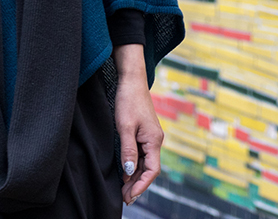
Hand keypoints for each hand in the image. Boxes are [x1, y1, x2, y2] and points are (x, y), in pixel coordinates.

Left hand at [113, 44, 162, 204]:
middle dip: (137, 185)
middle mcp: (155, 140)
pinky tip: (124, 173)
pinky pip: (141, 155)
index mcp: (154, 140)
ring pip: (145, 163)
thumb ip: (128, 150)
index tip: (130, 196)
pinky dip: (134, 166)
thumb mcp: (125, 127)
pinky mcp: (144, 134)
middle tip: (124, 198)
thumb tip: (129, 171)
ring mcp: (150, 137)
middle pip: (149, 169)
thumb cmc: (128, 101)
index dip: (142, 185)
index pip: (152, 170)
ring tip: (122, 190)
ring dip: (135, 177)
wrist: (131, 80)